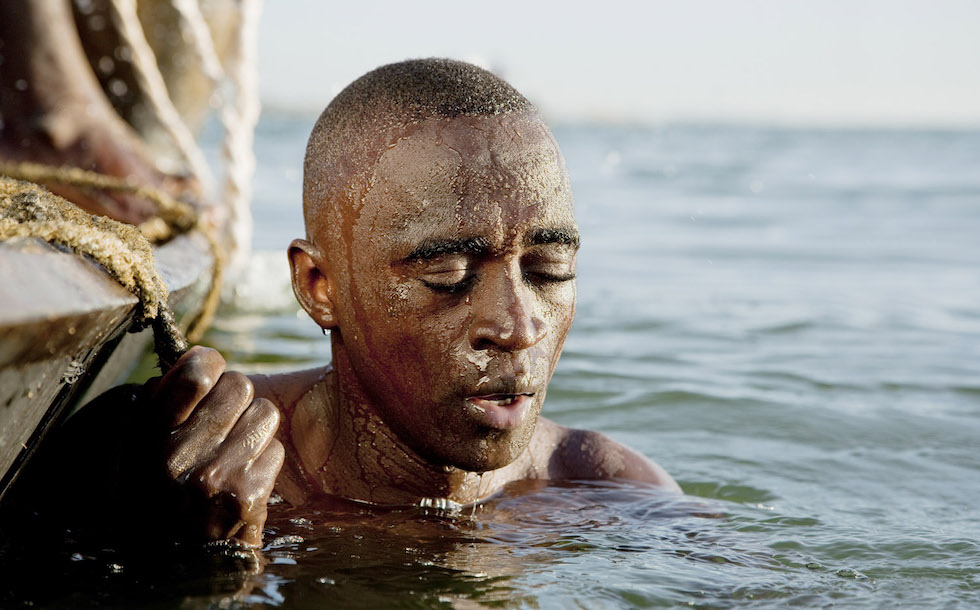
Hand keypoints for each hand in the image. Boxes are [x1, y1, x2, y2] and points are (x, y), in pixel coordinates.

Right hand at [146, 346, 283, 547]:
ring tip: (234, 455)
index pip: (196, 370)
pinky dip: (266, 462)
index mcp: (147, 437)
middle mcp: (178, 456)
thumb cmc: (161, 496)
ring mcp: (215, 477)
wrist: (179, 564)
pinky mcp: (247, 496)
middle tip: (223, 427)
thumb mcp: (140, 449)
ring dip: (255, 431)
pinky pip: (277, 449)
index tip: (209, 376)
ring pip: (265, 414)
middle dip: (236, 402)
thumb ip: (164, 403)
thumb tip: (201, 360)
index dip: (210, 365)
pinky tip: (244, 481)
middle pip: (240, 385)